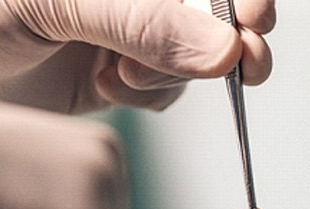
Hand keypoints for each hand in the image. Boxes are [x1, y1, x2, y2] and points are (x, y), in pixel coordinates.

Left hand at [0, 0, 274, 113]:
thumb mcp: (55, 4)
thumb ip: (141, 20)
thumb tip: (223, 48)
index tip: (254, 20)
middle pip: (209, 12)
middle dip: (230, 39)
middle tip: (247, 64)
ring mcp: (127, 30)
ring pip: (190, 57)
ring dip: (169, 76)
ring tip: (118, 75)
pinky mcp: (120, 70)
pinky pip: (163, 90)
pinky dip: (148, 98)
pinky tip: (109, 87)